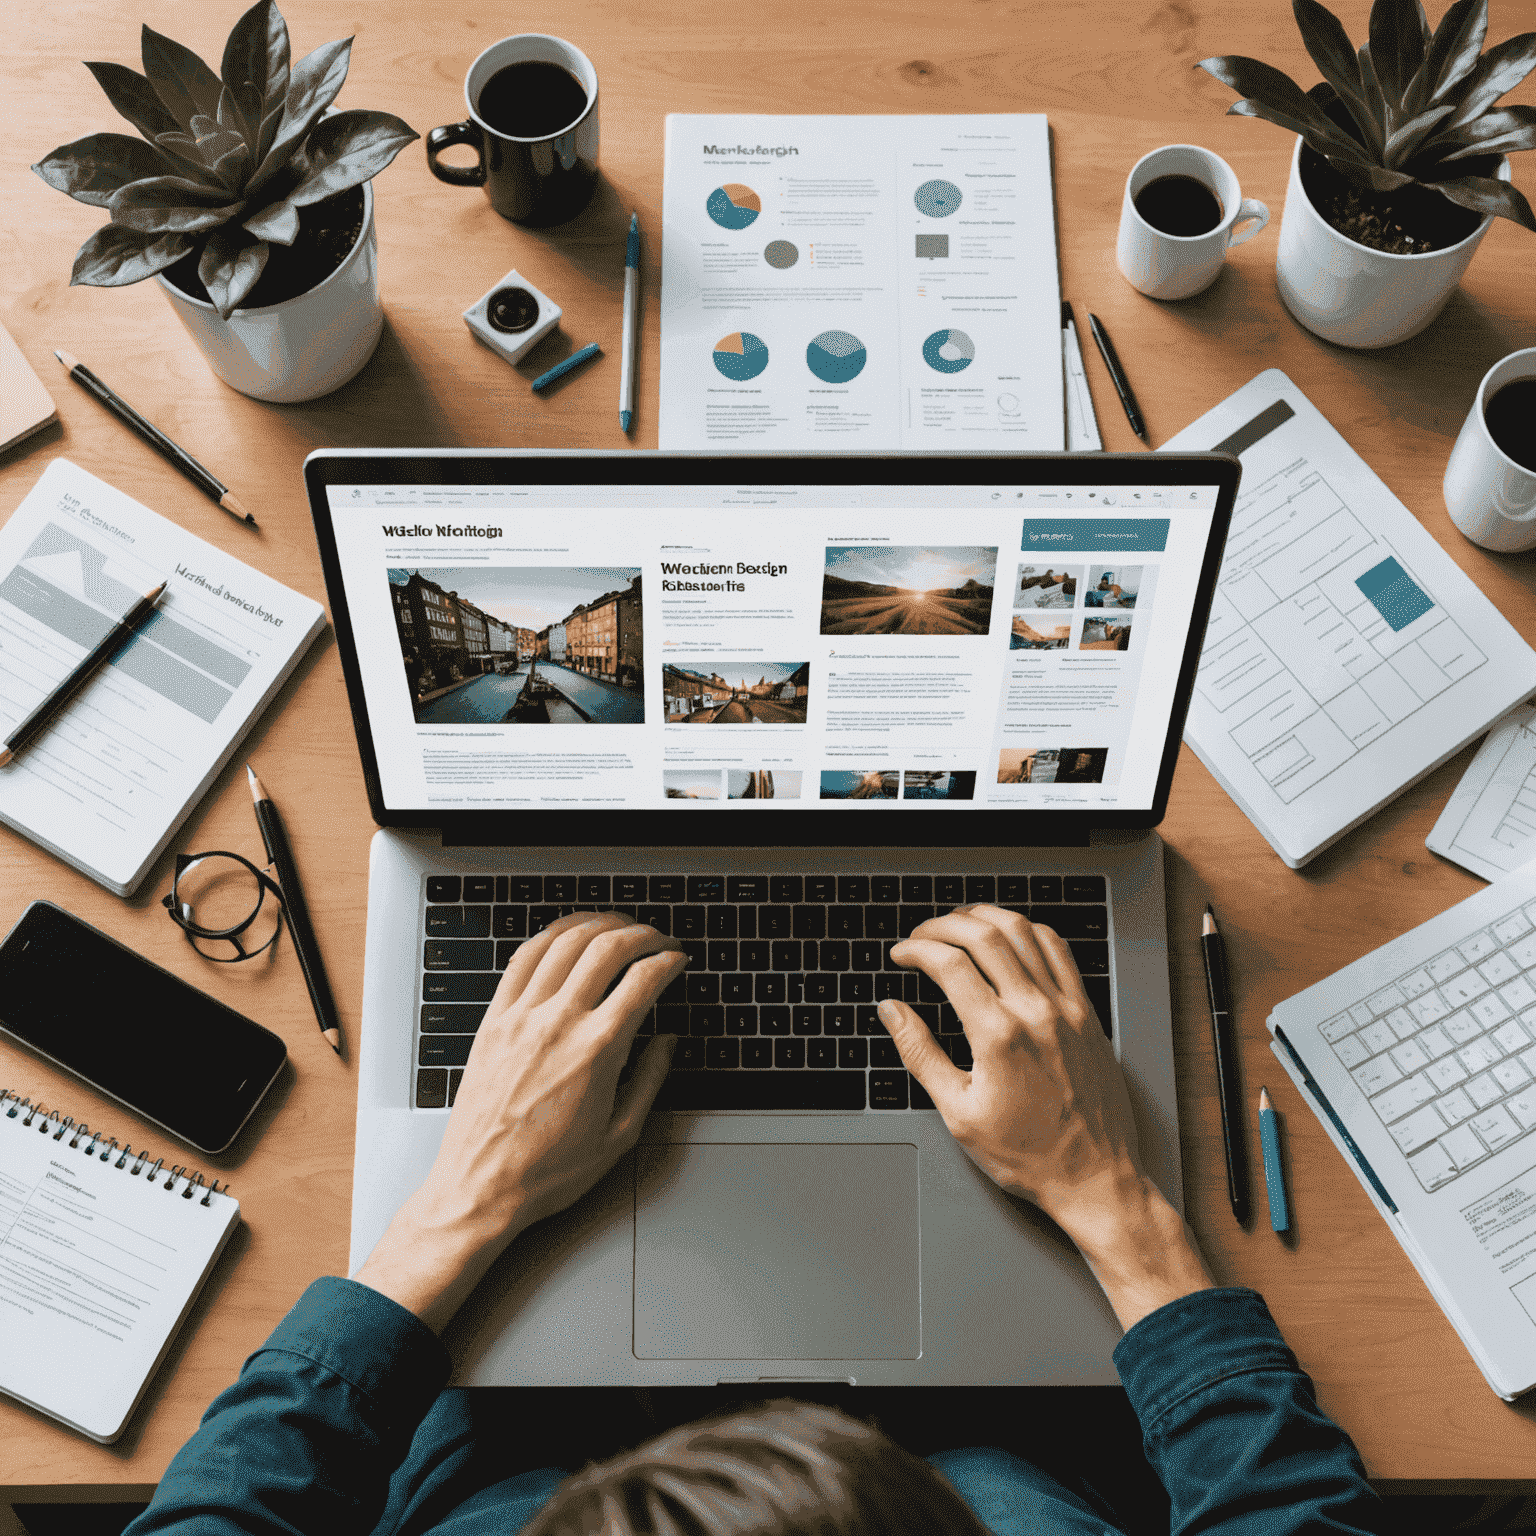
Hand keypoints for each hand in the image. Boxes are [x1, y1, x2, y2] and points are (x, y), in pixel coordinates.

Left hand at [356, 912, 684, 1330]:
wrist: (482, 1187)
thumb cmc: (547, 1171)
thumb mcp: (620, 1135)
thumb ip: (651, 1080)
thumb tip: (667, 1043)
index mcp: (597, 1051)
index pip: (643, 980)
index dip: (669, 961)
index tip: (678, 960)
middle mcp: (558, 1024)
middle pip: (606, 947)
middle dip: (641, 933)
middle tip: (656, 939)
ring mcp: (521, 1017)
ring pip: (563, 942)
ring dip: (597, 924)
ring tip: (616, 927)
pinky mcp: (493, 1021)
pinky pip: (522, 960)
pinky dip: (549, 936)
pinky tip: (564, 935)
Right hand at [881, 905, 1213, 1329]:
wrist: (1094, 1178)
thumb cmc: (1028, 1156)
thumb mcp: (958, 1112)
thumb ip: (920, 1053)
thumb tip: (892, 1011)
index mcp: (998, 1035)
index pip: (950, 965)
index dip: (917, 950)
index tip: (902, 955)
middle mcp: (1035, 1012)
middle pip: (985, 935)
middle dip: (944, 925)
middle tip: (922, 934)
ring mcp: (1067, 1009)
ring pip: (1025, 932)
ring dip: (987, 917)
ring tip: (960, 922)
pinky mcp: (1088, 1014)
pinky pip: (1060, 952)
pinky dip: (1031, 932)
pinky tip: (1013, 936)